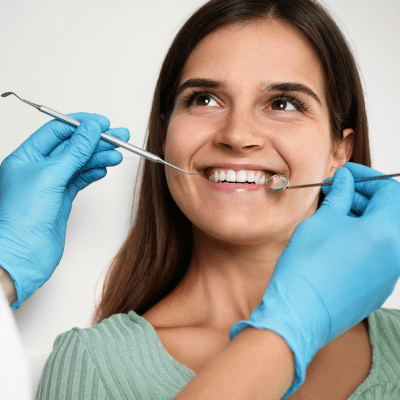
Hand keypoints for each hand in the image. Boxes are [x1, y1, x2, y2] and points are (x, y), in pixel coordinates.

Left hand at [0, 113, 129, 308]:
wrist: (22, 255)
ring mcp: (51, 184)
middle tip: (120, 137)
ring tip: (117, 155)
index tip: (103, 124)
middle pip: (73, 146)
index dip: (82, 125)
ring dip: (99, 157)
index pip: (58, 131)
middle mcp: (38, 168)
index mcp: (27, 156)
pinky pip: (81, 179)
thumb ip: (74, 151)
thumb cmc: (21, 219)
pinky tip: (103, 168)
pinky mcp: (62, 199)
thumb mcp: (50, 175)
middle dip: (97, 140)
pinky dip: (94, 172)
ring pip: (80, 163)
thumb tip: (91, 129)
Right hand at [230, 162, 399, 397]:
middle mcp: (396, 254)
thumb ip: (339, 196)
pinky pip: (376, 254)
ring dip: (360, 218)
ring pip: (381, 234)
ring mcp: (389, 274)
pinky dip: (361, 239)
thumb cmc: (307, 267)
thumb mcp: (321, 221)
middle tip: (334, 191)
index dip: (365, 177)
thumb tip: (344, 182)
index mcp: (386, 232)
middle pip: (387, 212)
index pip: (388, 191)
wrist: (299, 313)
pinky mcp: (377, 288)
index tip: (345, 174)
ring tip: (332, 214)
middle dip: (361, 197)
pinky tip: (335, 238)